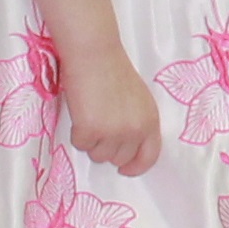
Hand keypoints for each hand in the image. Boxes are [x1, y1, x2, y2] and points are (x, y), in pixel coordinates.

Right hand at [59, 43, 160, 175]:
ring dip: (92, 140)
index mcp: (151, 120)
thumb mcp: (138, 100)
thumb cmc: (115, 74)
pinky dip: (77, 133)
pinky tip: (82, 113)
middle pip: (118, 159)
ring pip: (97, 155)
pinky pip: (80, 145)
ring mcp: (113, 132)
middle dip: (107, 147)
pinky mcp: (90, 131)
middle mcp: (135, 130)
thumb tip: (128, 150)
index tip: (125, 170)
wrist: (96, 56)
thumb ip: (137, 124)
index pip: (149, 156)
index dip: (136, 166)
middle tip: (101, 124)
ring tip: (93, 114)